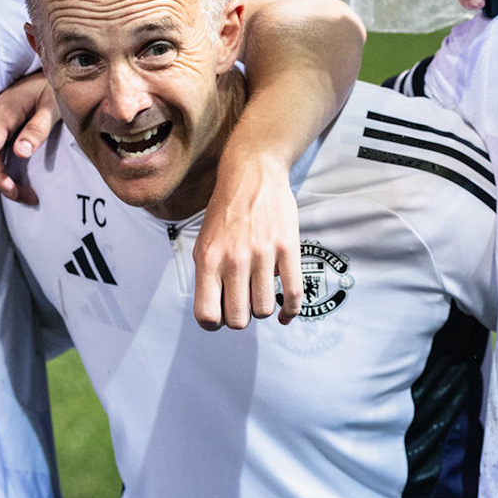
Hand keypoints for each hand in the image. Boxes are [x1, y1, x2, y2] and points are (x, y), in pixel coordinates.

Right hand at [0, 73, 57, 205]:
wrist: (54, 69)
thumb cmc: (53, 86)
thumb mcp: (52, 105)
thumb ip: (37, 128)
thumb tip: (20, 154)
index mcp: (3, 114)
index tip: (14, 190)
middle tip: (25, 196)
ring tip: (25, 192)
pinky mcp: (3, 126)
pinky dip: (2, 168)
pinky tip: (19, 177)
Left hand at [193, 149, 301, 329]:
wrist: (252, 174)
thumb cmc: (226, 212)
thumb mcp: (204, 242)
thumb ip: (208, 276)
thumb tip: (217, 312)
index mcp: (208, 260)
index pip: (206, 314)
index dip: (214, 323)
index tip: (221, 316)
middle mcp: (233, 260)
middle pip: (238, 319)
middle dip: (241, 318)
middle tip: (243, 304)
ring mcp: (262, 254)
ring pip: (264, 310)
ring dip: (264, 310)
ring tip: (261, 296)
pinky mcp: (287, 248)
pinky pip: (293, 294)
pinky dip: (290, 311)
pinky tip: (286, 314)